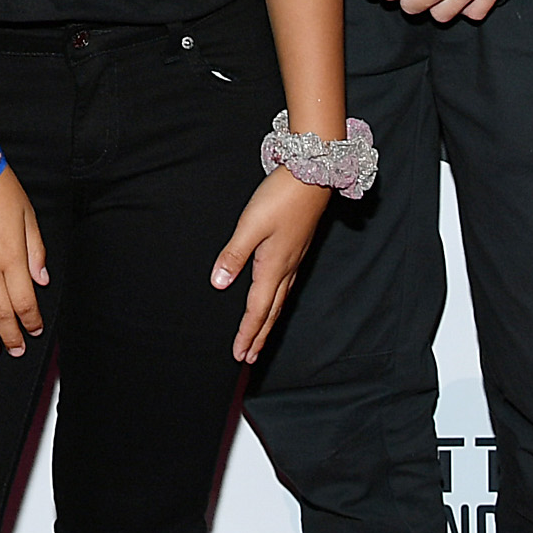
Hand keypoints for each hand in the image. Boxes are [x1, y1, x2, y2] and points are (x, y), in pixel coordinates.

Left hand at [212, 169, 334, 362]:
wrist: (313, 174)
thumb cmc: (281, 197)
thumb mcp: (250, 224)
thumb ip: (234, 254)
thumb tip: (219, 283)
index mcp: (273, 266)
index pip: (257, 309)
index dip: (247, 333)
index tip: (239, 354)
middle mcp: (286, 268)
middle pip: (271, 311)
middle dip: (259, 335)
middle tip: (249, 358)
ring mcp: (293, 259)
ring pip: (279, 300)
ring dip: (268, 322)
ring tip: (260, 338)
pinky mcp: (296, 248)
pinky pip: (285, 286)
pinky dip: (277, 302)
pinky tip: (274, 299)